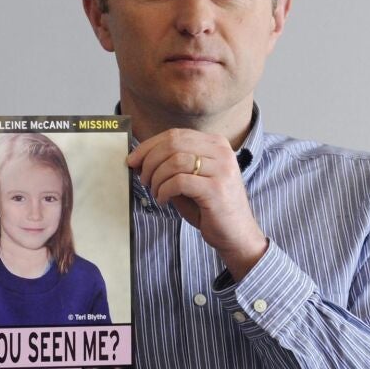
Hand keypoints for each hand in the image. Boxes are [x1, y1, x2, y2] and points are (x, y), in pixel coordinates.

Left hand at [127, 128, 266, 279]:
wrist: (236, 234)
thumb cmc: (209, 207)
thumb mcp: (189, 179)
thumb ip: (170, 165)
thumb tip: (139, 159)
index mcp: (215, 144)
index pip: (175, 134)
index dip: (148, 146)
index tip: (133, 160)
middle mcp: (221, 152)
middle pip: (173, 144)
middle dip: (149, 161)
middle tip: (143, 179)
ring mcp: (221, 169)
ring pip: (174, 161)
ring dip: (156, 178)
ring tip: (155, 192)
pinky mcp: (216, 189)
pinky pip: (179, 181)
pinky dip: (164, 191)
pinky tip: (163, 200)